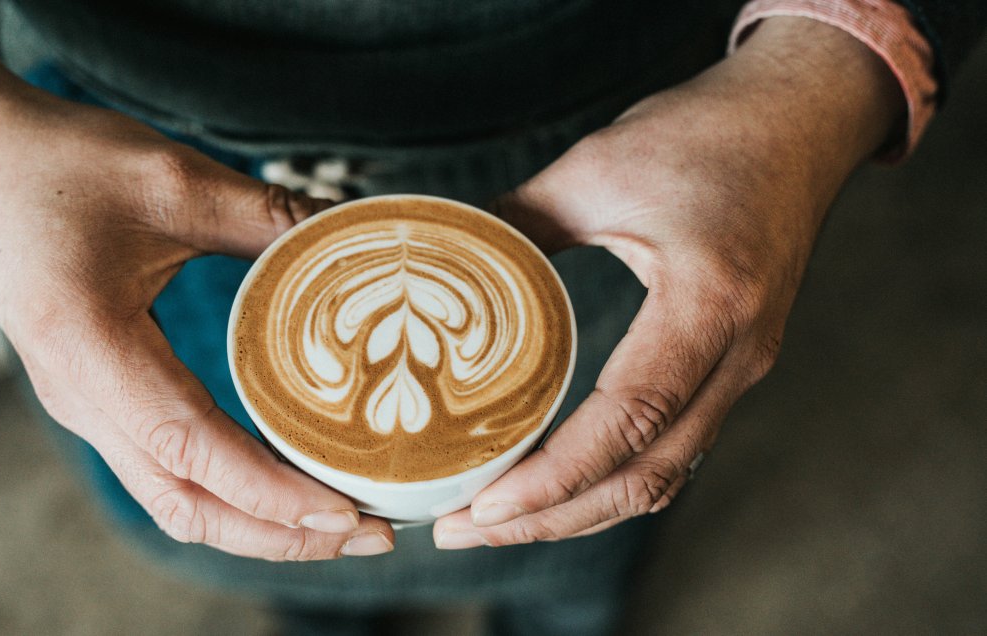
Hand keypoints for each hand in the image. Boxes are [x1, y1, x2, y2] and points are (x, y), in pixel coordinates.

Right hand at [0, 101, 402, 558]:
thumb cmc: (60, 164)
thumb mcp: (174, 179)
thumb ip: (267, 216)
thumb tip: (356, 237)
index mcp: (89, 348)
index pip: (191, 449)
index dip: (271, 492)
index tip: (346, 511)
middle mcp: (80, 397)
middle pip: (186, 504)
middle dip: (281, 534)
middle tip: (371, 534)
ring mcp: (84, 405)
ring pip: (175, 500)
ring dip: (258, 525)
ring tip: (339, 524)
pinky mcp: (96, 398)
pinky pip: (166, 472)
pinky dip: (230, 494)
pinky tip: (284, 482)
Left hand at [434, 17, 902, 547]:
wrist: (799, 119)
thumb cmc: (709, 134)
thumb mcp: (598, 167)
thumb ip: (517, 222)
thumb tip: (442, 262)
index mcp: (709, 303)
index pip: (631, 419)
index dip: (554, 476)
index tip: (483, 505)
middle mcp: (738, 353)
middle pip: (645, 475)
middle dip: (550, 518)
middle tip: (462, 529)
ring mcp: (742, 368)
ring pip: (663, 475)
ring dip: (578, 511)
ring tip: (496, 521)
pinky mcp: (732, 367)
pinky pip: (675, 449)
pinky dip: (612, 482)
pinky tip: (558, 485)